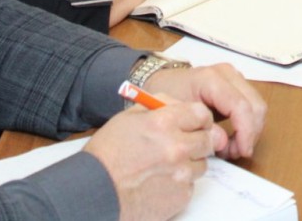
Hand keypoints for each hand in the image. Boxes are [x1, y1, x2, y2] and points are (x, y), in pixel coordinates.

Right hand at [84, 95, 222, 220]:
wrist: (94, 192)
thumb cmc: (106, 155)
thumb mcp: (128, 118)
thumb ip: (159, 108)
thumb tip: (180, 106)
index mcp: (164, 123)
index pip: (201, 114)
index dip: (199, 119)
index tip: (195, 123)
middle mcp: (177, 147)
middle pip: (207, 139)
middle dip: (198, 140)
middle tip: (183, 144)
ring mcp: (181, 173)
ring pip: (202, 164)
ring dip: (189, 163)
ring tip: (165, 165)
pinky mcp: (181, 196)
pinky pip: (191, 185)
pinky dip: (180, 183)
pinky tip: (160, 181)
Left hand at [143, 63, 268, 158]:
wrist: (163, 83)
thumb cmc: (167, 97)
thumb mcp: (179, 115)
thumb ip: (202, 128)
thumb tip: (224, 143)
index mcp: (212, 78)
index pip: (241, 105)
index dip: (246, 132)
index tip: (242, 152)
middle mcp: (228, 74)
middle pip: (256, 105)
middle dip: (250, 133)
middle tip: (234, 153)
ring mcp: (235, 78)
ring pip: (258, 107)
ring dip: (250, 131)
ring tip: (231, 148)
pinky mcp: (239, 85)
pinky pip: (252, 107)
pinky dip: (248, 126)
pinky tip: (232, 138)